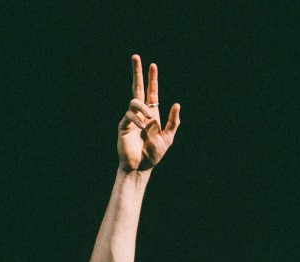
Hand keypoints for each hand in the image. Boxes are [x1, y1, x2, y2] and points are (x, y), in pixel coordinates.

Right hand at [118, 55, 180, 170]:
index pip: (151, 92)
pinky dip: (136, 119)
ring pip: (134, 101)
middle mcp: (141, 113)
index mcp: (152, 114)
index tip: (152, 65)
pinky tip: (141, 127)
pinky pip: (129, 115)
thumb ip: (173, 122)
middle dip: (137, 72)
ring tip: (149, 120)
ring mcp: (131, 118)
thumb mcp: (168, 138)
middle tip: (136, 56)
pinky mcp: (123, 125)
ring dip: (142, 107)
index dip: (152, 79)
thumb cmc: (153, 154)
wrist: (140, 167)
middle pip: (137, 87)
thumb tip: (176, 103)